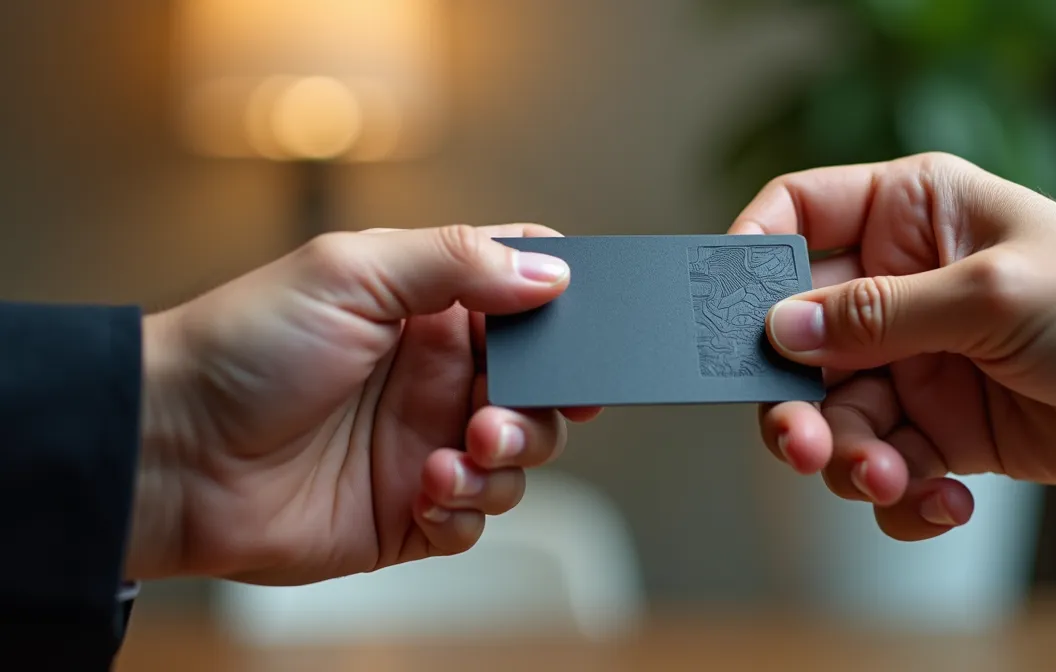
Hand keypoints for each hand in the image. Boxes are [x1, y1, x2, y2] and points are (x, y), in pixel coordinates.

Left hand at [129, 224, 600, 584]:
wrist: (171, 454)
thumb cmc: (242, 348)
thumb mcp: (350, 273)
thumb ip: (457, 262)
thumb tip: (550, 274)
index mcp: (427, 310)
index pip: (521, 298)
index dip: (564, 315)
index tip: (586, 339)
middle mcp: (433, 375)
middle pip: (539, 387)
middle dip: (541, 405)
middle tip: (496, 413)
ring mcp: (424, 443)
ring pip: (520, 455)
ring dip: (507, 459)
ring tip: (457, 455)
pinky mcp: (411, 512)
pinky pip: (478, 516)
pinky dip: (470, 508)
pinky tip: (428, 493)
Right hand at [729, 153, 1055, 541]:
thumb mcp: (991, 294)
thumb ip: (881, 314)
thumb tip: (781, 329)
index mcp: (908, 217)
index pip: (799, 214)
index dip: (752, 254)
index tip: (728, 313)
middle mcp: (898, 286)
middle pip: (798, 340)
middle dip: (795, 400)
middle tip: (803, 443)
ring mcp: (915, 360)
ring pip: (834, 416)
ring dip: (850, 459)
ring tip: (894, 479)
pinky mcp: (938, 427)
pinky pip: (887, 466)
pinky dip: (903, 495)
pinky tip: (944, 501)